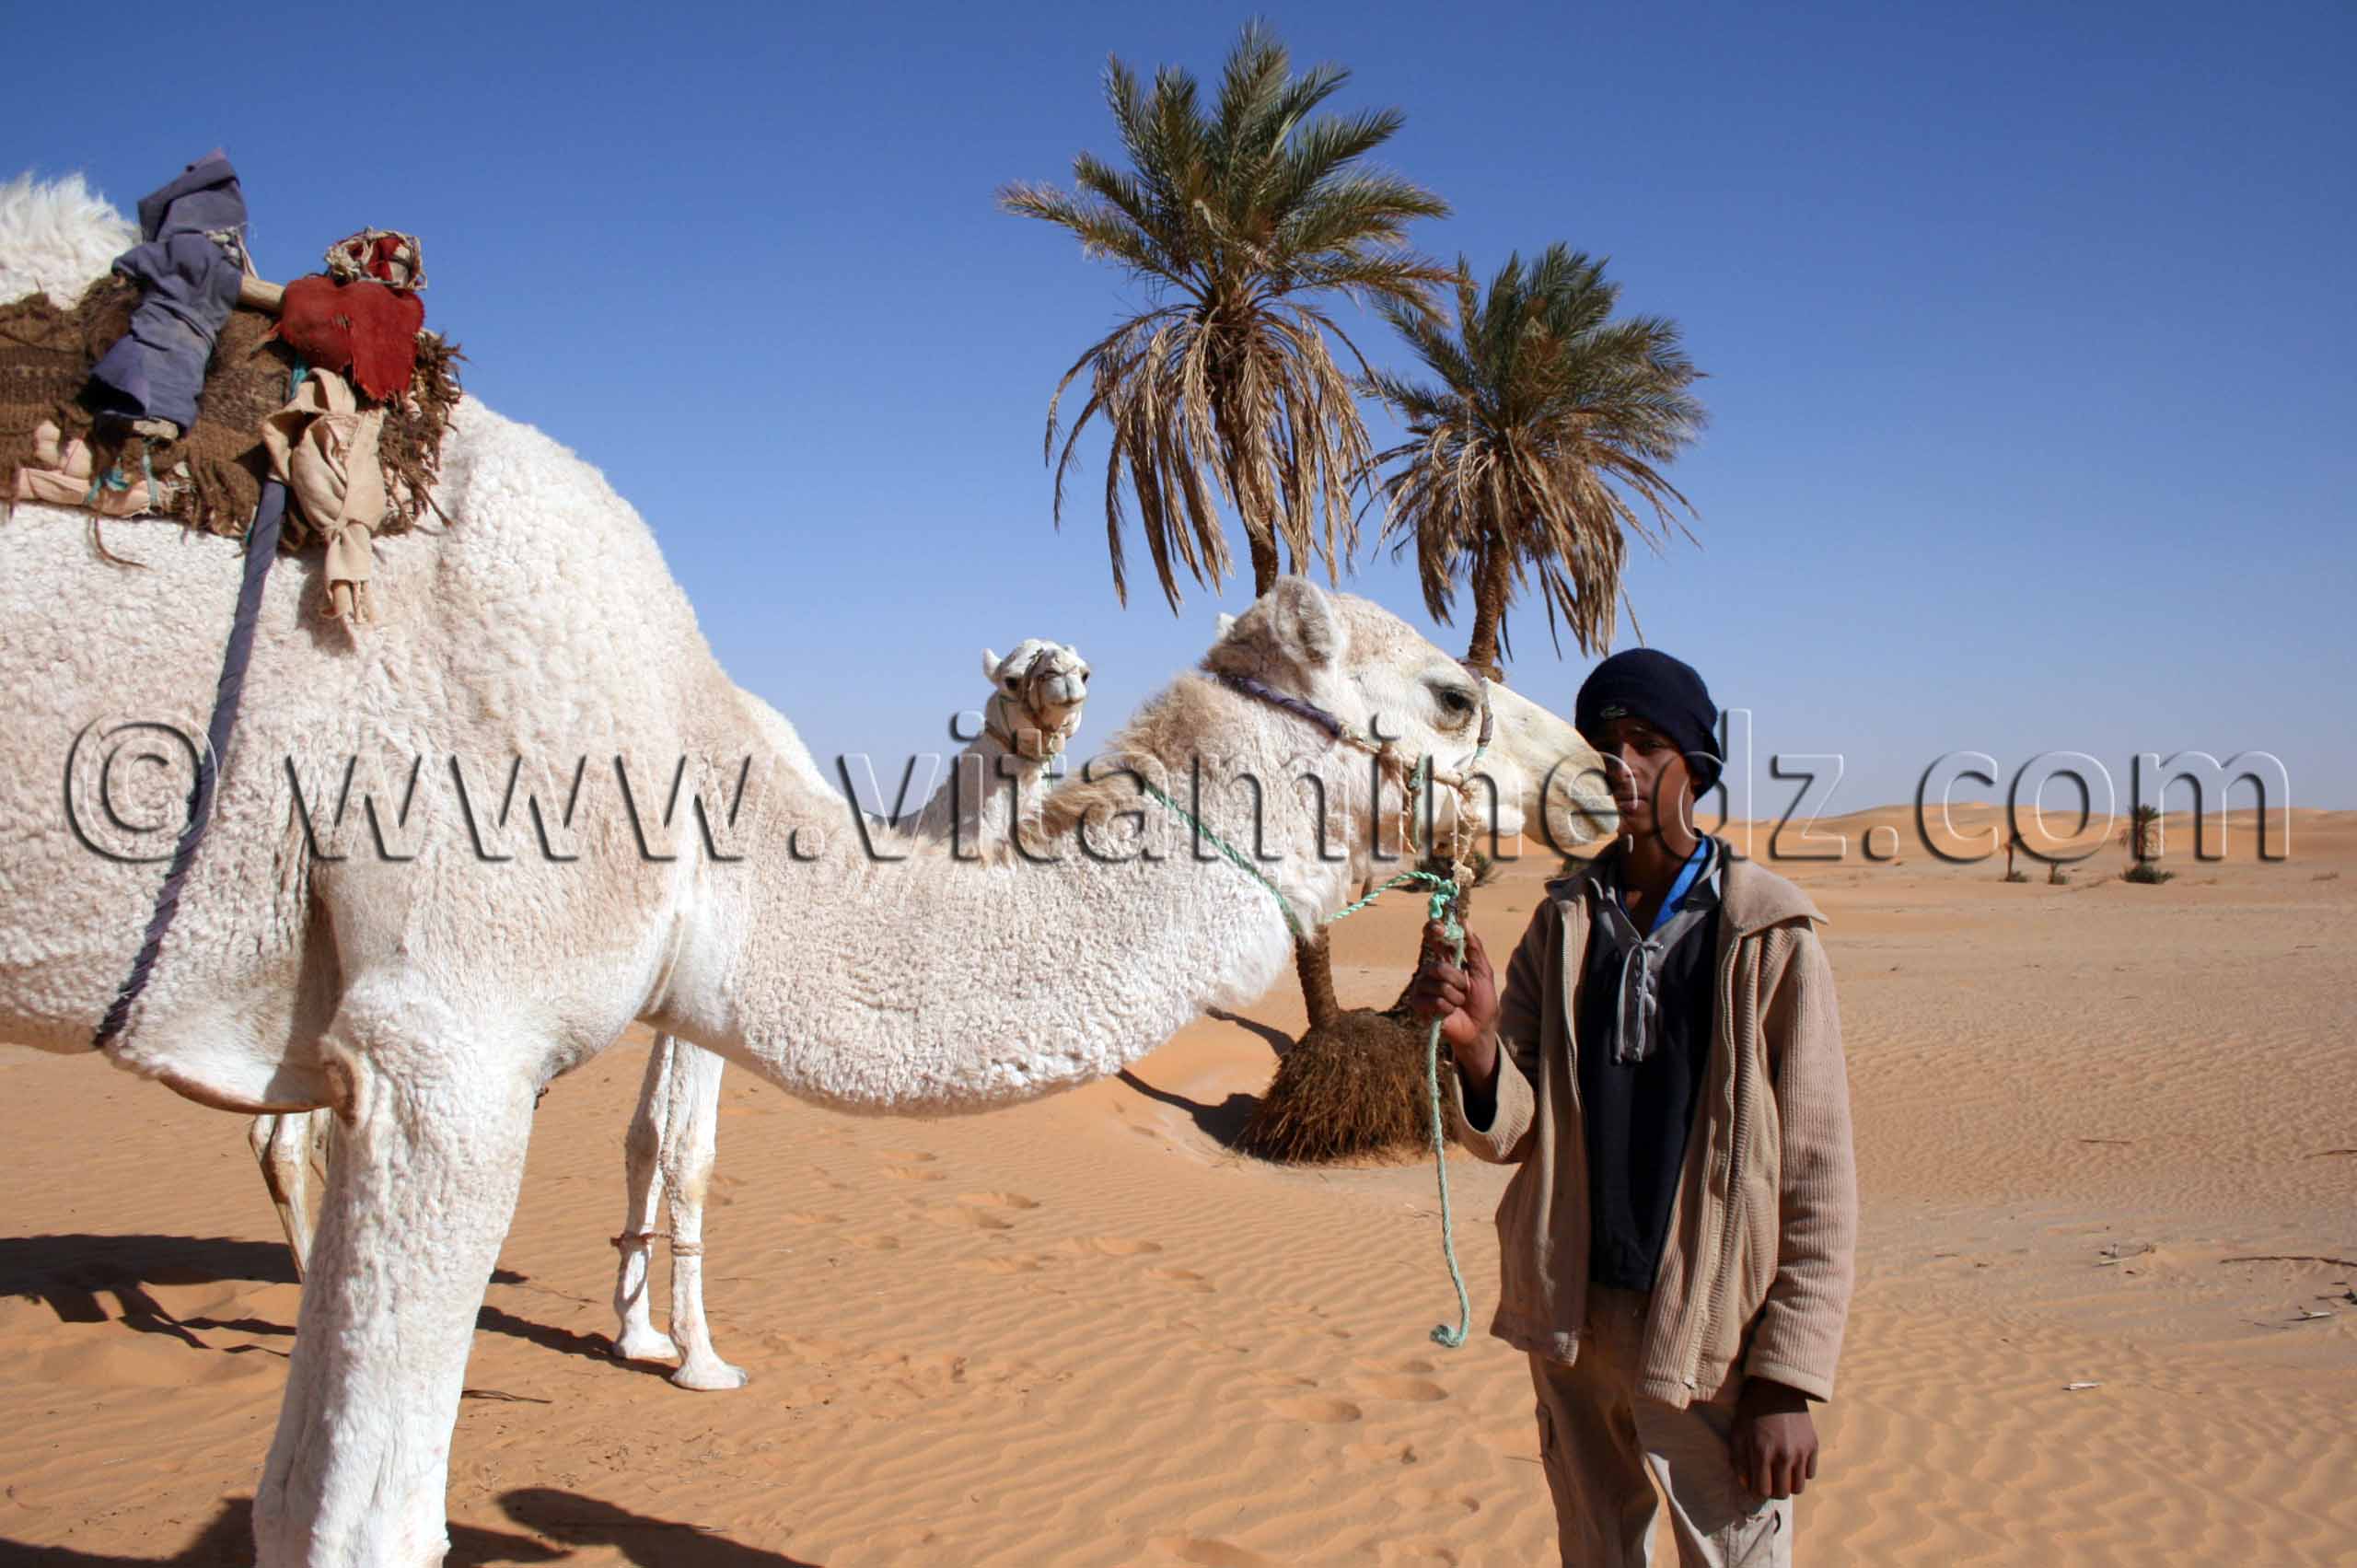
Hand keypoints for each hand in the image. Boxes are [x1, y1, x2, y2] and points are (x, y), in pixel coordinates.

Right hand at [1404, 922, 1499, 1082]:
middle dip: (1458, 980)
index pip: (1433, 936)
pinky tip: (1449, 1011)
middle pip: (1439, 966)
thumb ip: (1475, 948)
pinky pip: (1434, 1000)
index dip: (1433, 929)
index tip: (1441, 929)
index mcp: (1446, 958)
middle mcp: (1431, 970)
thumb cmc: (1483, 1001)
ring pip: (1438, 984)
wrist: (1479, 1028)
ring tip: (1459, 1002)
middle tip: (1465, 989)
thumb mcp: (1483, 972)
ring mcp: (1423, 986)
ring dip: (1455, 996)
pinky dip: (1447, 1007)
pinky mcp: (1418, 1003)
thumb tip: (1465, 922)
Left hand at [1730, 1377, 1818, 1499]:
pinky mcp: (1813, 1446)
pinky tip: (1792, 1460)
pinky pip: (1810, 1473)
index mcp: (1762, 1453)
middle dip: (1772, 1490)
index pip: (1762, 1491)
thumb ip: (1739, 1461)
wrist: (1778, 1387)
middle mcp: (1784, 1456)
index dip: (1756, 1489)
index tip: (1755, 1482)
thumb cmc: (1752, 1410)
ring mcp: (1801, 1452)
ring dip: (1788, 1484)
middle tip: (1768, 1478)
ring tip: (1780, 1472)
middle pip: (1782, 1494)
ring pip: (1798, 1488)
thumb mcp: (1737, 1432)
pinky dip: (1801, 1472)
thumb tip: (1747, 1485)